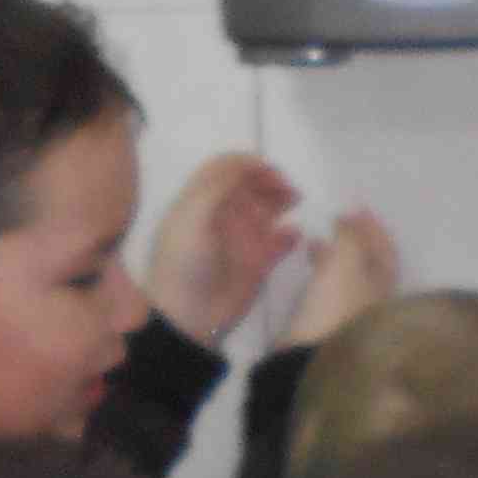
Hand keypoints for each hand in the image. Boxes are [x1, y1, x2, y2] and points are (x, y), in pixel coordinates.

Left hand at [144, 154, 303, 346]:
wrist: (187, 315)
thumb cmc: (184, 263)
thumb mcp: (191, 217)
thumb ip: (216, 185)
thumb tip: (245, 162)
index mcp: (201, 200)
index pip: (226, 168)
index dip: (247, 163)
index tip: (267, 168)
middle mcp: (223, 214)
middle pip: (252, 184)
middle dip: (270, 179)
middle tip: (285, 187)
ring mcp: (242, 237)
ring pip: (268, 207)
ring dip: (283, 198)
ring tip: (294, 200)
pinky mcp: (258, 261)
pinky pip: (280, 241)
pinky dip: (291, 235)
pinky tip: (294, 235)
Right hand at [276, 210, 399, 351]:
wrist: (310, 357)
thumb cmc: (337, 304)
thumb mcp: (346, 260)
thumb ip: (349, 235)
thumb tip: (348, 219)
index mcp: (386, 285)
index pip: (386, 250)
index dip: (374, 228)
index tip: (358, 208)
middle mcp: (375, 300)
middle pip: (368, 263)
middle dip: (352, 240)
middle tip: (336, 221)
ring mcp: (352, 314)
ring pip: (347, 276)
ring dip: (334, 255)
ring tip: (314, 241)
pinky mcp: (328, 324)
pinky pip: (329, 288)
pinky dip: (322, 272)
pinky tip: (307, 266)